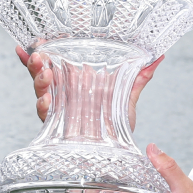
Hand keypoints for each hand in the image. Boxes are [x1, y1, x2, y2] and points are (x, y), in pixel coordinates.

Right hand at [16, 46, 162, 127]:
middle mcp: (62, 94)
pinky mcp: (57, 127)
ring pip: (40, 92)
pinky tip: (46, 101)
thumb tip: (157, 58)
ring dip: (39, 81)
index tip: (35, 40)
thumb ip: (139, 78)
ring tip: (45, 74)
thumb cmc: (116, 123)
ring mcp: (58, 109)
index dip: (41, 52)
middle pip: (41, 74)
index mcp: (74, 82)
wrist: (116, 152)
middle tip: (39, 55)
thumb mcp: (128, 97)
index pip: (53, 62)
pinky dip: (44, 106)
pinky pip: (45, 115)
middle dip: (36, 63)